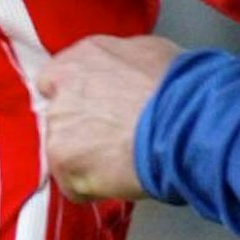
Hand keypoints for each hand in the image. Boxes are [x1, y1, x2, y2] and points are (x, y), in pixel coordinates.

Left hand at [37, 34, 182, 201]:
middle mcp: (62, 90)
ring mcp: (59, 128)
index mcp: (80, 60)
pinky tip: (120, 177)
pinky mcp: (64, 164)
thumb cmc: (178, 88)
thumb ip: (118, 63)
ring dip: (87, 158)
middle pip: (60, 116)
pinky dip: (93, 187)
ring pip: (65, 151)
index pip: (55, 80)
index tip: (95, 109)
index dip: (77, 98)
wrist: (185, 123)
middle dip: (82, 128)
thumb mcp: (147, 52)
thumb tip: (120, 76)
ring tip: (122, 160)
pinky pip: (73, 184)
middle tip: (114, 137)